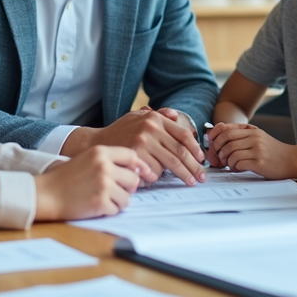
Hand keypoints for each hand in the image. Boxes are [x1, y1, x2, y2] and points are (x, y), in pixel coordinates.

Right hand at [34, 145, 144, 220]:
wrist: (45, 193)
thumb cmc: (65, 178)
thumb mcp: (87, 159)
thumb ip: (109, 161)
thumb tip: (138, 171)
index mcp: (101, 152)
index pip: (132, 156)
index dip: (139, 167)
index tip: (143, 174)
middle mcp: (104, 166)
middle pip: (134, 179)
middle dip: (127, 188)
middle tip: (113, 191)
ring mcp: (103, 185)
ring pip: (127, 198)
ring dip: (117, 201)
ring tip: (100, 198)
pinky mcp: (100, 202)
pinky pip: (116, 210)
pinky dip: (108, 211)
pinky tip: (94, 205)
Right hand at [63, 108, 204, 184]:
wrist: (95, 143)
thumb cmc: (118, 132)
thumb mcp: (136, 118)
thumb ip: (157, 115)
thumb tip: (175, 115)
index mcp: (154, 119)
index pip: (183, 135)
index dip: (196, 149)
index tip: (201, 160)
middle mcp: (150, 128)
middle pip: (180, 151)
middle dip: (194, 166)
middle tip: (201, 177)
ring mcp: (142, 142)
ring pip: (170, 163)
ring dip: (183, 175)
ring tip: (190, 181)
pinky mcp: (134, 156)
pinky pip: (154, 171)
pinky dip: (159, 177)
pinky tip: (161, 180)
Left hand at [206, 123, 296, 178]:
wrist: (292, 160)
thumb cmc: (273, 150)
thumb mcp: (259, 137)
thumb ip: (242, 136)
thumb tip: (219, 138)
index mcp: (252, 130)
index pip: (227, 129)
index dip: (215, 135)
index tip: (211, 142)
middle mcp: (255, 138)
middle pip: (227, 140)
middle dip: (218, 149)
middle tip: (219, 157)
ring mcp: (257, 150)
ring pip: (231, 152)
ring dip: (227, 160)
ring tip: (230, 164)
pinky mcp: (260, 163)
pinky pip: (239, 163)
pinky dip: (234, 167)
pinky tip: (237, 169)